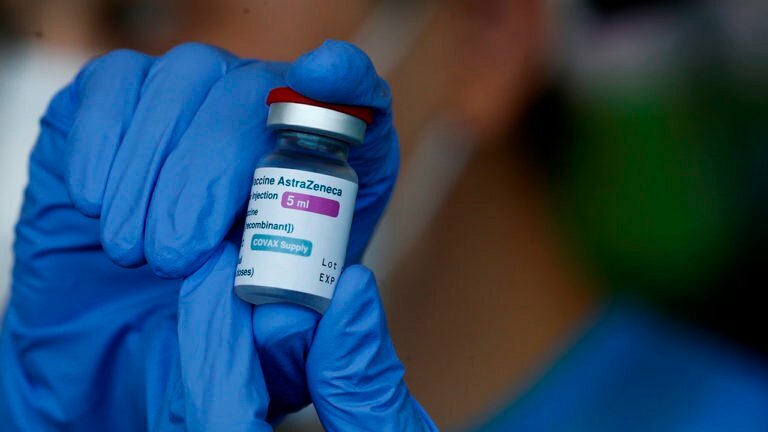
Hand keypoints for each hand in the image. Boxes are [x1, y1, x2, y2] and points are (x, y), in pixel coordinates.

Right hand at [0, 40, 399, 429]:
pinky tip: (97, 202)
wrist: (129, 324)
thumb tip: (294, 314)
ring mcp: (195, 97)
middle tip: (173, 256)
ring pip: (185, 80)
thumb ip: (297, 334)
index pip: (355, 98)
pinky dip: (101, 142)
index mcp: (327, 164)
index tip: (322, 79)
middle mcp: (266, 111)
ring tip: (131, 250)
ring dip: (151, 167)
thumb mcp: (271, 347)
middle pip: (255, 92)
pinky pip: (114, 86)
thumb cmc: (218, 325)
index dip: (344, 79)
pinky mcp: (122, 98)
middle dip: (207, 173)